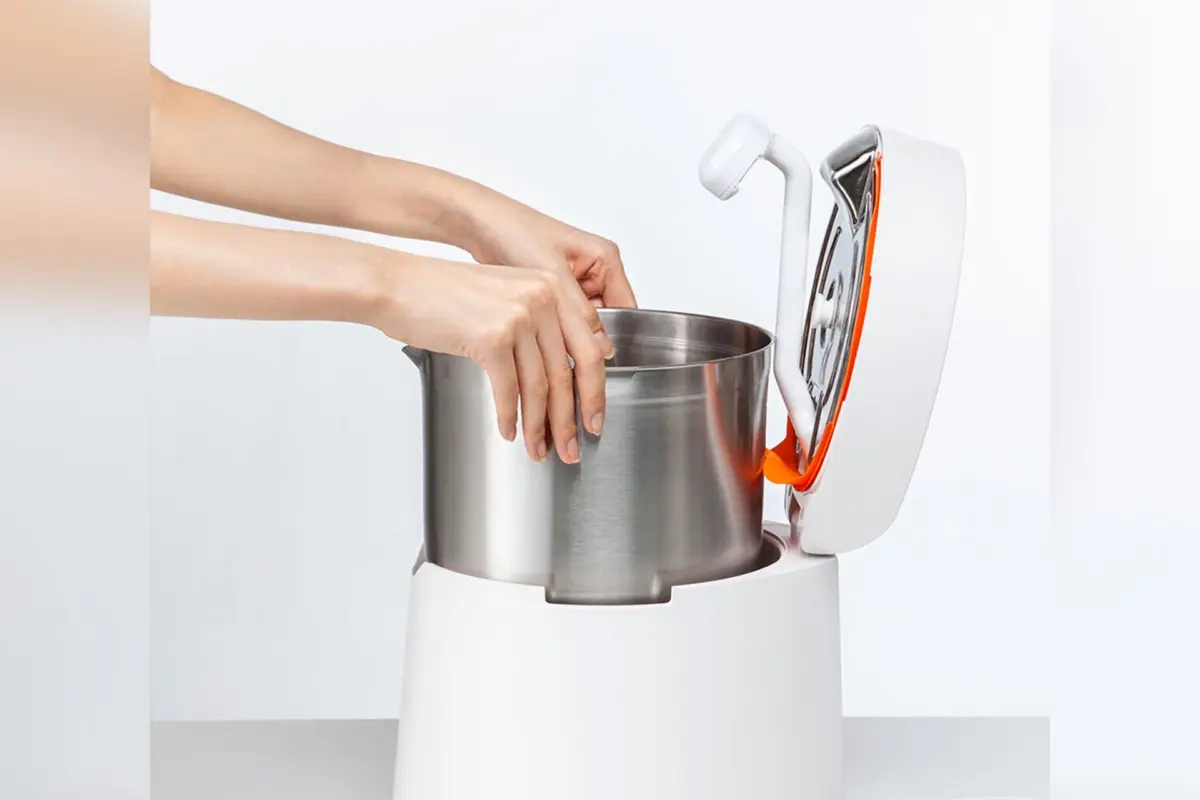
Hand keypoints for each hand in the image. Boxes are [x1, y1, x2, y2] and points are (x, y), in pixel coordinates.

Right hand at [376, 255, 607, 463]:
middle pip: (568, 372)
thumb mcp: (503, 297)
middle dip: (571, 418)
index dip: (594, 390)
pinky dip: (510, 416)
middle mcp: (541, 298)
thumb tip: (556, 374)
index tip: (593, 417)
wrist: (398, 285)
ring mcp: (518, 317)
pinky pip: (509, 389)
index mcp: (550, 287)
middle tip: (571, 447)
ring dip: (540, 425)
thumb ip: (536, 325)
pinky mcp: (492, 337)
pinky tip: (509, 431)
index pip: (587, 347)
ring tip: (539, 449)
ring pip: (540, 386)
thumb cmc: (442, 294)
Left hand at [460, 191, 636, 353]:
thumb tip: (602, 347)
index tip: (601, 366)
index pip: (626, 309)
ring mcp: (575, 283)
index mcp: (605, 259)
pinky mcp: (556, 293)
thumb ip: (581, 311)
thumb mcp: (554, 274)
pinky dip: (556, 334)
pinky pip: (565, 322)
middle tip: (576, 366)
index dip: (617, 339)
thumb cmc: (515, 232)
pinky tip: (543, 343)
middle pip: (607, 320)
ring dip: (571, 340)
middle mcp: (595, 271)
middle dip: (590, 344)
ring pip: (584, 325)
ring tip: (555, 353)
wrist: (480, 224)